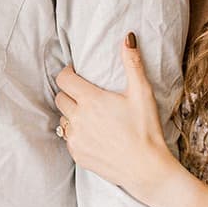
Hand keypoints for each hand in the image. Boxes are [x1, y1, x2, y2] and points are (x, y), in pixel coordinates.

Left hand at [56, 32, 180, 206]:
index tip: (76, 73)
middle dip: (70, 93)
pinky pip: (68, 139)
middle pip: (60, 98)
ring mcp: (76, 139)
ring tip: (90, 115)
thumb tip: (128, 37)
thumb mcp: (142, 93)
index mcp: (91, 101)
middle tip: (86, 95)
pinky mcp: (77, 155)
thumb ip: (132, 63)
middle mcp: (78, 119)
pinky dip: (76, 133)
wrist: (147, 169)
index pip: (63, 79)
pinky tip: (93, 134)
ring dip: (71, 114)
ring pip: (62, 119)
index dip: (68, 73)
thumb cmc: (146, 130)